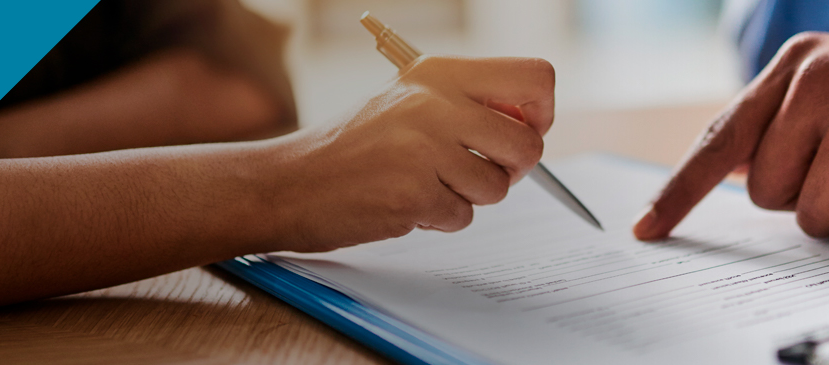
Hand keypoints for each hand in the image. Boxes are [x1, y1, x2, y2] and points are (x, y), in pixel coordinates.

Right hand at [207, 55, 554, 251]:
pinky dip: (438, 220)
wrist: (289, 182)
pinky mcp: (414, 194)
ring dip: (468, 197)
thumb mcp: (409, 103)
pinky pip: (461, 217)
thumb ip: (466, 106)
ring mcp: (425, 149)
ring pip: (497, 187)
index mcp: (439, 73)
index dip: (539, 113)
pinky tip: (403, 203)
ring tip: (424, 184)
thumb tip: (531, 126)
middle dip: (512, 169)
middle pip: (528, 143)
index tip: (518, 131)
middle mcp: (436, 103)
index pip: (535, 78)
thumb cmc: (353, 148)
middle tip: (476, 171)